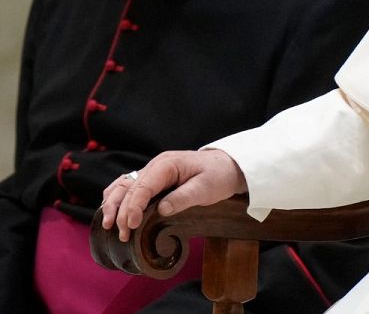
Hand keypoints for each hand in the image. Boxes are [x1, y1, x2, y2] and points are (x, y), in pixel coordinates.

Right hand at [100, 149, 246, 241]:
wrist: (227, 166)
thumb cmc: (218, 176)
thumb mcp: (206, 188)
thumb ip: (183, 198)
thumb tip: (162, 210)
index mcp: (167, 165)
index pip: (143, 186)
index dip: (134, 206)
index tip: (132, 225)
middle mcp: (155, 165)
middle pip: (130, 188)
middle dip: (122, 212)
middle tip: (123, 235)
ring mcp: (152, 171)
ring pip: (123, 185)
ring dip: (114, 205)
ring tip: (109, 226)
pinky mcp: (152, 178)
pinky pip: (128, 186)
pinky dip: (117, 198)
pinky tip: (111, 211)